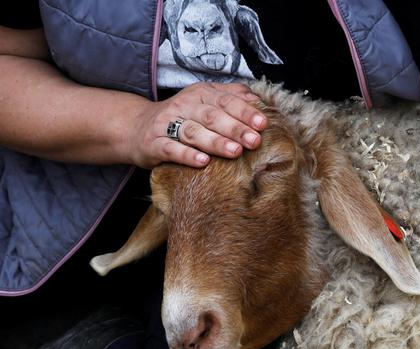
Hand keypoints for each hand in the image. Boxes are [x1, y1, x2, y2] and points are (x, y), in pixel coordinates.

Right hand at [125, 83, 266, 167]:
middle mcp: (184, 107)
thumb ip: (231, 96)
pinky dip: (187, 155)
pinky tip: (203, 162)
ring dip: (215, 142)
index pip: (225, 101)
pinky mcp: (154, 144)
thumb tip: (257, 98)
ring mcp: (167, 125)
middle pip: (212, 116)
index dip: (244, 112)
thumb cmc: (183, 116)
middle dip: (235, 128)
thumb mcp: (205, 100)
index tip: (263, 123)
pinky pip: (170, 149)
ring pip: (193, 132)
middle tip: (254, 141)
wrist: (137, 127)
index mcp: (200, 95)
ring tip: (235, 152)